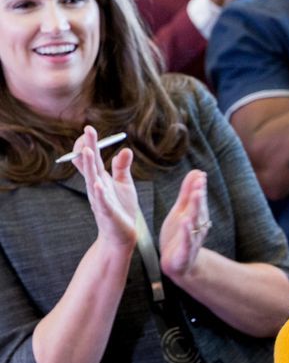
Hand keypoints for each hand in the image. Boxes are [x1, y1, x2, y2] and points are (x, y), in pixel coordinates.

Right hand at [70, 127, 140, 253]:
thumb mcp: (124, 184)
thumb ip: (122, 167)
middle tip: (88, 129)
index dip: (89, 144)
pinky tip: (98, 183)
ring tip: (88, 151)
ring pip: (92, 179)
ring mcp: (99, 199)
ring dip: (89, 165)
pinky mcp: (107, 212)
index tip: (89, 129)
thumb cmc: (122, 207)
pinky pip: (101, 201)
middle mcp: (96, 186)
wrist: (122, 234)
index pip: (91, 158)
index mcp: (100, 178)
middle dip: (88, 146)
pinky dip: (99, 192)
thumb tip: (126, 149)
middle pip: (90, 164)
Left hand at [157, 170, 212, 280]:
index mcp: (195, 214)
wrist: (180, 264)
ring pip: (194, 221)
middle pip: (198, 208)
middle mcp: (197, 225)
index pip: (198, 198)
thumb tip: (197, 172)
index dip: (199, 187)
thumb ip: (187, 192)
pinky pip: (187, 240)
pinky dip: (187, 231)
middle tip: (200, 181)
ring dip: (196, 208)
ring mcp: (192, 237)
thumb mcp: (181, 211)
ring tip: (196, 195)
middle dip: (199, 195)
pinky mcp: (185, 250)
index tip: (200, 175)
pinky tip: (185, 222)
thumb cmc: (179, 235)